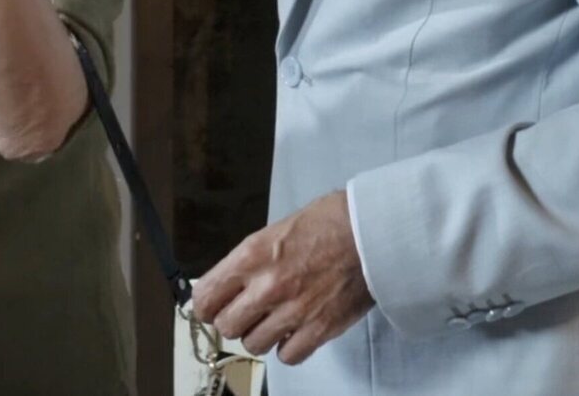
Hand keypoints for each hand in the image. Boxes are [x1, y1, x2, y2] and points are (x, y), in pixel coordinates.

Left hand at [190, 190, 374, 365]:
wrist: (372, 232)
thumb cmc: (328, 222)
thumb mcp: (276, 230)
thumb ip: (251, 260)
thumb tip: (229, 283)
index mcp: (252, 256)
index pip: (206, 298)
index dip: (207, 306)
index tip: (213, 307)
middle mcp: (267, 286)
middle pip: (226, 327)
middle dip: (234, 321)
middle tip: (247, 313)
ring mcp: (293, 311)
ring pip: (254, 344)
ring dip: (261, 335)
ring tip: (275, 320)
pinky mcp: (319, 329)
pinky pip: (288, 356)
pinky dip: (289, 348)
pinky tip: (296, 331)